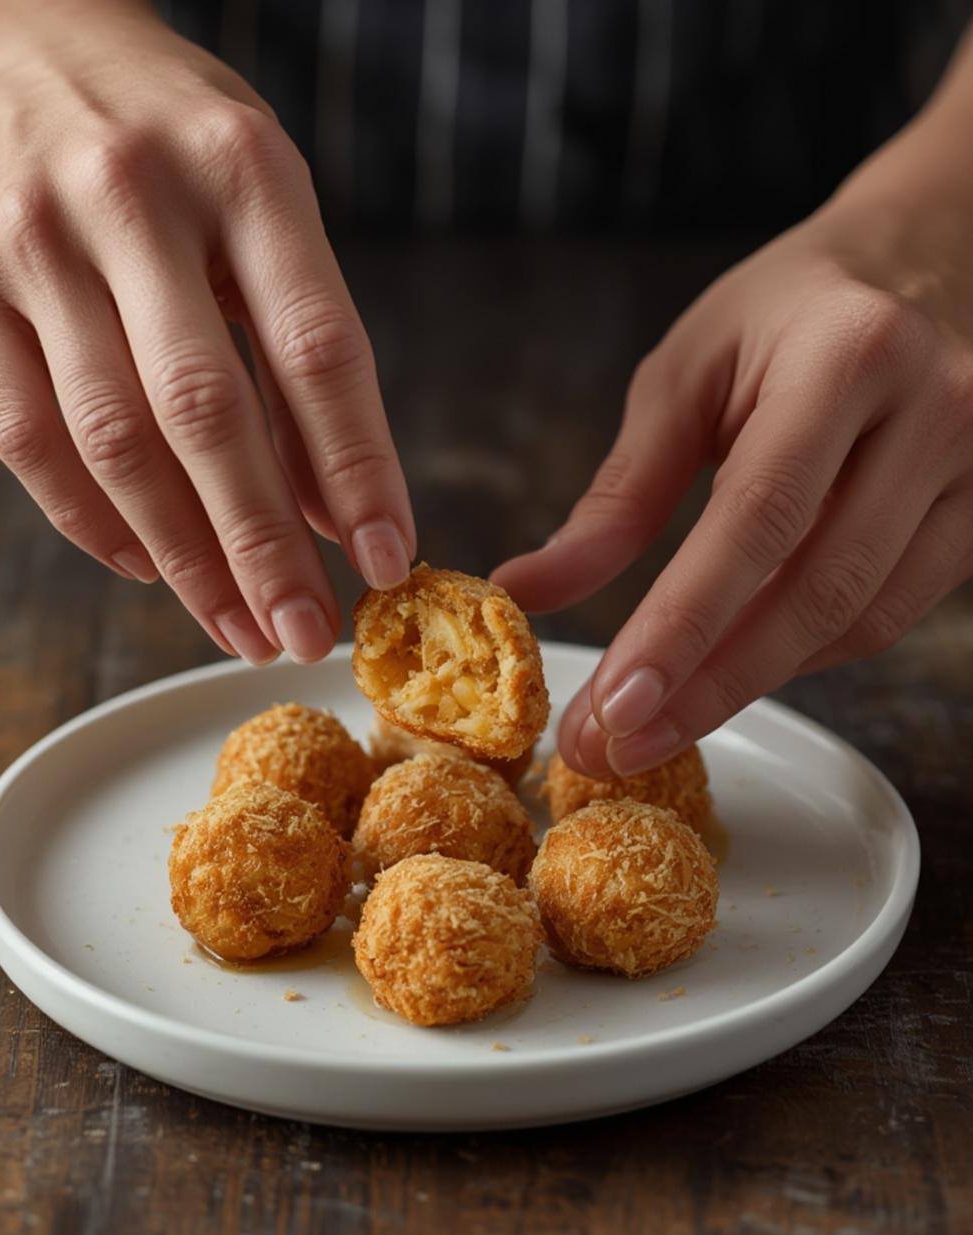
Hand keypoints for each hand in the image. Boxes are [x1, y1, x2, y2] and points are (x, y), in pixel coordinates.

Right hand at [0, 4, 413, 662]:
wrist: (31, 36)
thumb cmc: (184, 143)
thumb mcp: (272, 210)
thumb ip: (304, 353)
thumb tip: (334, 515)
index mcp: (242, 168)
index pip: (316, 349)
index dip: (356, 471)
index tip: (385, 563)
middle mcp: (131, 196)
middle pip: (206, 413)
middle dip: (262, 547)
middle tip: (304, 636)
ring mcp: (33, 239)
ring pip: (114, 442)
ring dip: (185, 559)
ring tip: (239, 627)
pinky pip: (28, 438)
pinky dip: (93, 522)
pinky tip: (151, 570)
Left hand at [494, 165, 972, 776]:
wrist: (934, 258)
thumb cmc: (792, 312)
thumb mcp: (689, 369)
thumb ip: (620, 492)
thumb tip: (530, 592)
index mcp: (845, 358)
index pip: (756, 522)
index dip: (683, 629)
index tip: (614, 708)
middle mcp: (932, 413)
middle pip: (817, 591)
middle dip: (710, 688)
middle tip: (620, 748)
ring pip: (862, 619)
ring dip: (754, 682)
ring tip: (662, 722)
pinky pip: (894, 613)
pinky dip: (808, 653)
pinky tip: (741, 667)